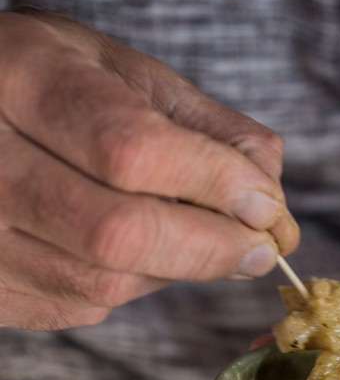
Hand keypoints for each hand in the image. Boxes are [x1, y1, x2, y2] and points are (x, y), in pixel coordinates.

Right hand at [0, 10, 297, 329]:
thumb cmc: (51, 85)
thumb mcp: (123, 73)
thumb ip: (207, 129)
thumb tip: (274, 208)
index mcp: (22, 79)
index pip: (132, 150)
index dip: (214, 184)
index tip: (267, 205)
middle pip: (117, 233)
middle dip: (210, 247)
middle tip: (258, 247)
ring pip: (103, 282)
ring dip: (173, 268)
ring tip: (187, 234)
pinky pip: (79, 305)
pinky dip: (127, 283)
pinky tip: (123, 247)